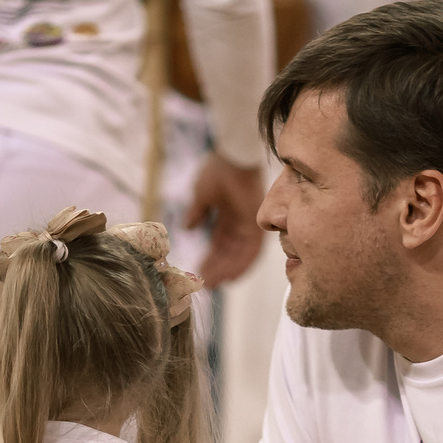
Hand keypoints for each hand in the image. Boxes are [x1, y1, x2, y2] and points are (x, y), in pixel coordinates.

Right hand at [184, 153, 267, 288]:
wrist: (232, 158)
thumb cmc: (218, 171)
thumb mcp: (202, 196)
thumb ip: (197, 213)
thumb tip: (187, 228)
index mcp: (227, 218)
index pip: (219, 246)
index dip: (210, 260)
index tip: (199, 274)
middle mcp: (239, 225)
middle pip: (227, 254)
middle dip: (216, 269)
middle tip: (204, 285)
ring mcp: (248, 226)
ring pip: (238, 256)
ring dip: (226, 271)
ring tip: (213, 284)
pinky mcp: (255, 226)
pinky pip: (250, 253)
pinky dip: (241, 266)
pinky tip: (230, 277)